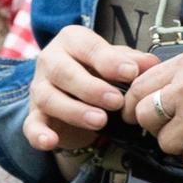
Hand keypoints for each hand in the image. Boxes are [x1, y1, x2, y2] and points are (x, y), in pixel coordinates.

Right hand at [22, 24, 156, 154]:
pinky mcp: (34, 115)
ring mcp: (39, 88)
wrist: (74, 93)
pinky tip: (50, 141)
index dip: (108, 60)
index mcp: (71, 41)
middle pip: (63, 71)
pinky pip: (31, 125)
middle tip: (116, 101)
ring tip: (100, 121)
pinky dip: (38, 134)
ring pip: (48, 98)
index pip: (87, 46)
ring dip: (74, 111)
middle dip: (90, 88)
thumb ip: (132, 61)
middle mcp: (50, 61)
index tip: (130, 73)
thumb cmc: (97, 71)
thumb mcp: (116, 62)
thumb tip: (151, 64)